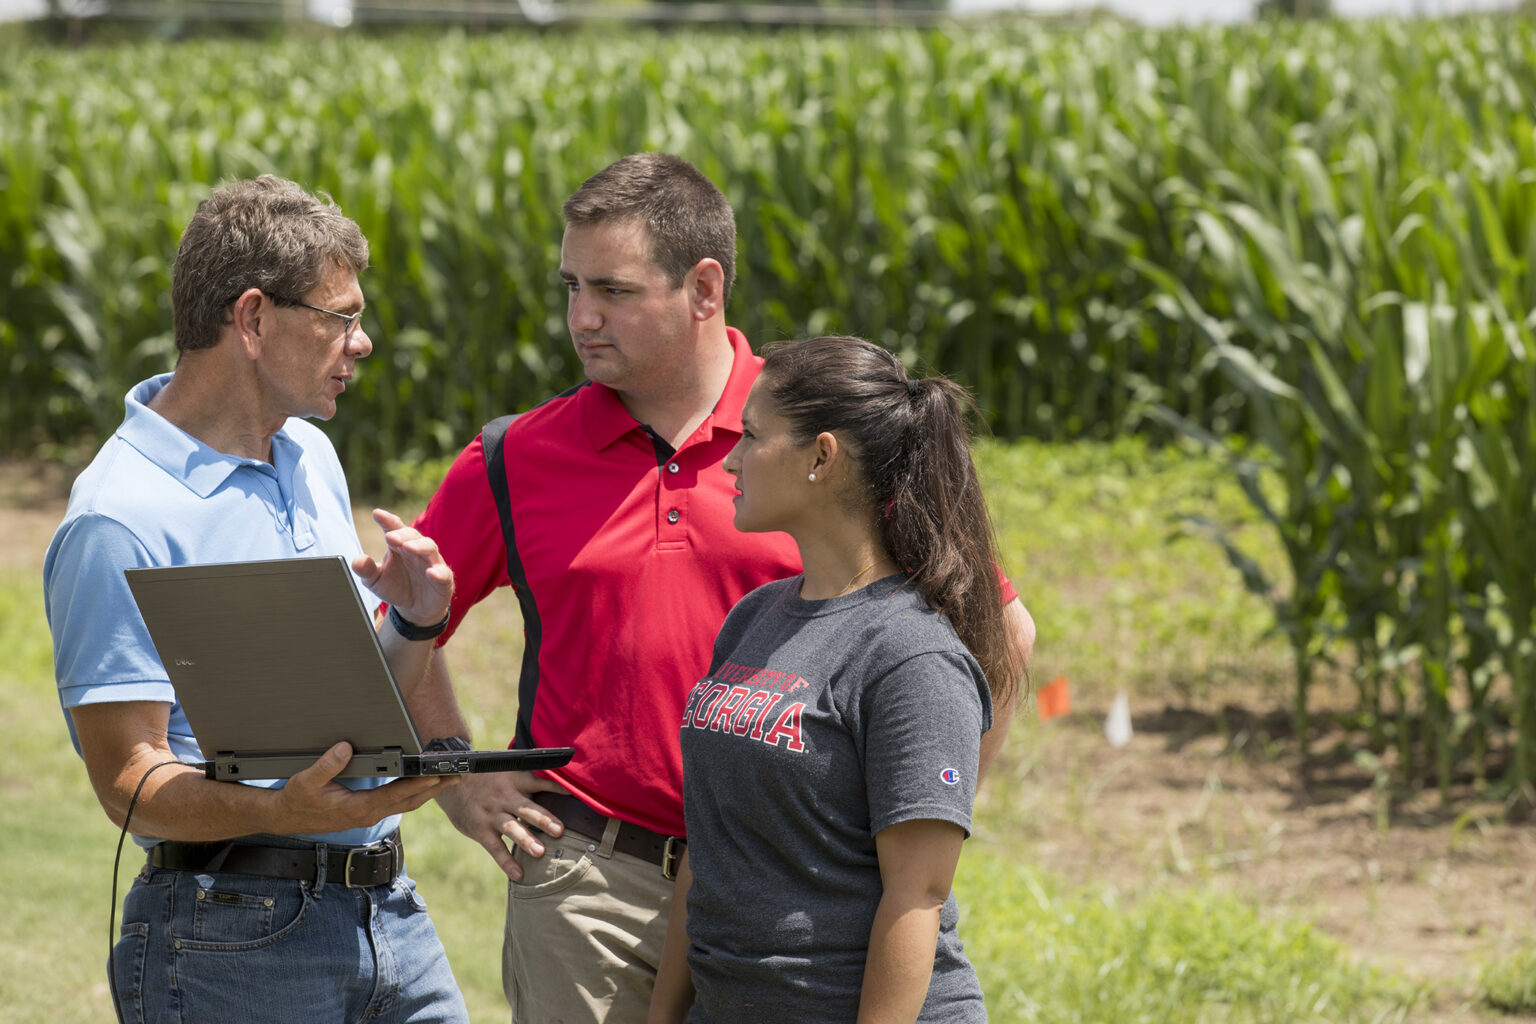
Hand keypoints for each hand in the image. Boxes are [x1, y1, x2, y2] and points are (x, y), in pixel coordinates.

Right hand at [274, 741, 458, 834]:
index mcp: (358, 809)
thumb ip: (326, 765)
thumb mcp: (306, 781)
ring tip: (451, 778)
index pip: (396, 795)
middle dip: (435, 788)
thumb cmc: (296, 800)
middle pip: (410, 801)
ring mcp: (369, 814)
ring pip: (407, 803)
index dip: (419, 785)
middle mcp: (368, 814)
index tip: (438, 775)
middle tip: (459, 775)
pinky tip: (425, 784)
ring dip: (430, 791)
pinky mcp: (367, 811)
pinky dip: (415, 793)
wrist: (285, 818)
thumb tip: (345, 748)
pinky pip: (398, 802)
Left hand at [352, 508, 452, 626]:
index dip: (387, 520)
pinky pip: (443, 573)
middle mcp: (416, 550)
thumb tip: (357, 561)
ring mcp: (432, 563)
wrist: (415, 609)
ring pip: (429, 548)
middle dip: (402, 534)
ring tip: (408, 547)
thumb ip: (366, 570)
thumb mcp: (376, 580)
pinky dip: (438, 572)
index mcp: (399, 545)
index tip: (377, 514)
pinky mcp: (444, 579)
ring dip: (419, 546)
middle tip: (390, 537)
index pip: (394, 528)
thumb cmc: (395, 587)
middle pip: (412, 535)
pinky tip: (431, 573)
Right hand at [435, 770, 570, 880]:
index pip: (539, 782)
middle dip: (543, 819)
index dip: (556, 787)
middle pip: (526, 808)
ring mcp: (492, 814)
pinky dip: (506, 862)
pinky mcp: (480, 830)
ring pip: (511, 827)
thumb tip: (562, 782)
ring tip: (540, 853)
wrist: (453, 780)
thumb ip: (531, 778)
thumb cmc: (489, 778)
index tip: (574, 794)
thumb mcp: (509, 770)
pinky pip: (495, 848)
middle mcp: (505, 797)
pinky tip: (519, 875)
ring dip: (525, 840)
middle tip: (559, 831)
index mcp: (516, 780)